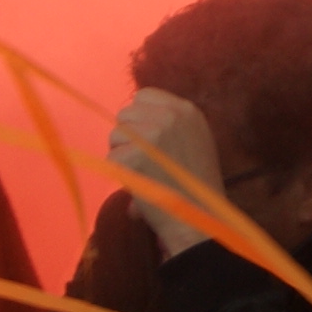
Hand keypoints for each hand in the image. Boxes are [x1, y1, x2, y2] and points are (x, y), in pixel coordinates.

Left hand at [111, 87, 225, 258]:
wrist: (200, 216)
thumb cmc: (196, 182)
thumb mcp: (195, 139)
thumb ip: (170, 122)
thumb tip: (131, 113)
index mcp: (187, 110)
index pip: (143, 95)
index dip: (139, 117)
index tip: (146, 138)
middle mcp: (170, 116)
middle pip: (125, 114)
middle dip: (128, 135)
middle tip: (145, 159)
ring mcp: (151, 136)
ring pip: (115, 135)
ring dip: (122, 154)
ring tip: (145, 172)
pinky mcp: (133, 157)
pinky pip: (111, 158)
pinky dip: (120, 173)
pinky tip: (140, 183)